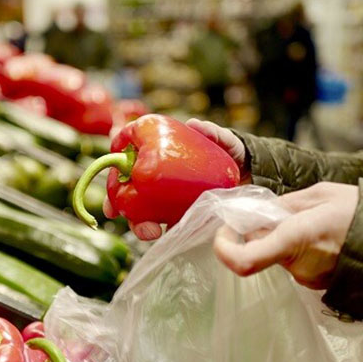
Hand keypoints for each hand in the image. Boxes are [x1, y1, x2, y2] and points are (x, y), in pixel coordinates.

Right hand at [109, 118, 249, 241]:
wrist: (252, 173)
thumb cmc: (232, 151)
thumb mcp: (223, 140)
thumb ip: (212, 132)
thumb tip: (194, 124)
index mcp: (158, 154)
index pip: (126, 162)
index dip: (113, 174)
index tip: (110, 185)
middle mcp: (158, 176)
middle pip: (128, 190)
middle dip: (119, 205)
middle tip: (119, 215)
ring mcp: (168, 197)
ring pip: (143, 212)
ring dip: (139, 225)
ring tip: (151, 233)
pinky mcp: (182, 213)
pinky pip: (167, 224)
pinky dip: (162, 232)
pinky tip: (165, 237)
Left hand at [213, 182, 358, 288]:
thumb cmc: (361, 213)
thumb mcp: (320, 195)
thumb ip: (283, 206)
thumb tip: (254, 215)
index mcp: (295, 240)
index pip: (244, 260)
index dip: (224, 250)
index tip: (223, 234)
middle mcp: (297, 265)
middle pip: (261, 249)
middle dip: (262, 231)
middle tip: (283, 211)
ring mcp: (307, 279)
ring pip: (279, 255)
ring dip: (284, 238)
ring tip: (313, 221)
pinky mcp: (317, 284)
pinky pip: (296, 263)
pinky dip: (298, 248)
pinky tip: (322, 235)